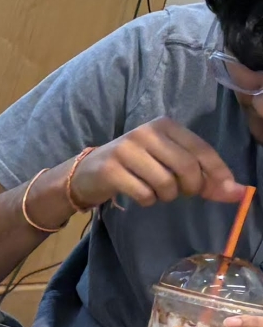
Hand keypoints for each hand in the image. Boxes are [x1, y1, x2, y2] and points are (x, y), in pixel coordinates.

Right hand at [64, 119, 243, 211]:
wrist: (87, 173)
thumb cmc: (136, 166)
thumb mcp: (170, 165)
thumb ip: (204, 177)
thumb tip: (239, 193)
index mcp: (164, 125)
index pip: (201, 149)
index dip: (218, 172)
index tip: (228, 191)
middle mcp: (146, 132)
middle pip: (186, 167)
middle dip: (191, 188)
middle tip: (183, 194)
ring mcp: (126, 149)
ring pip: (165, 183)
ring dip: (166, 196)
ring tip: (157, 193)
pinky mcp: (111, 169)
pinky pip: (144, 194)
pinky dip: (147, 201)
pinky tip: (140, 195)